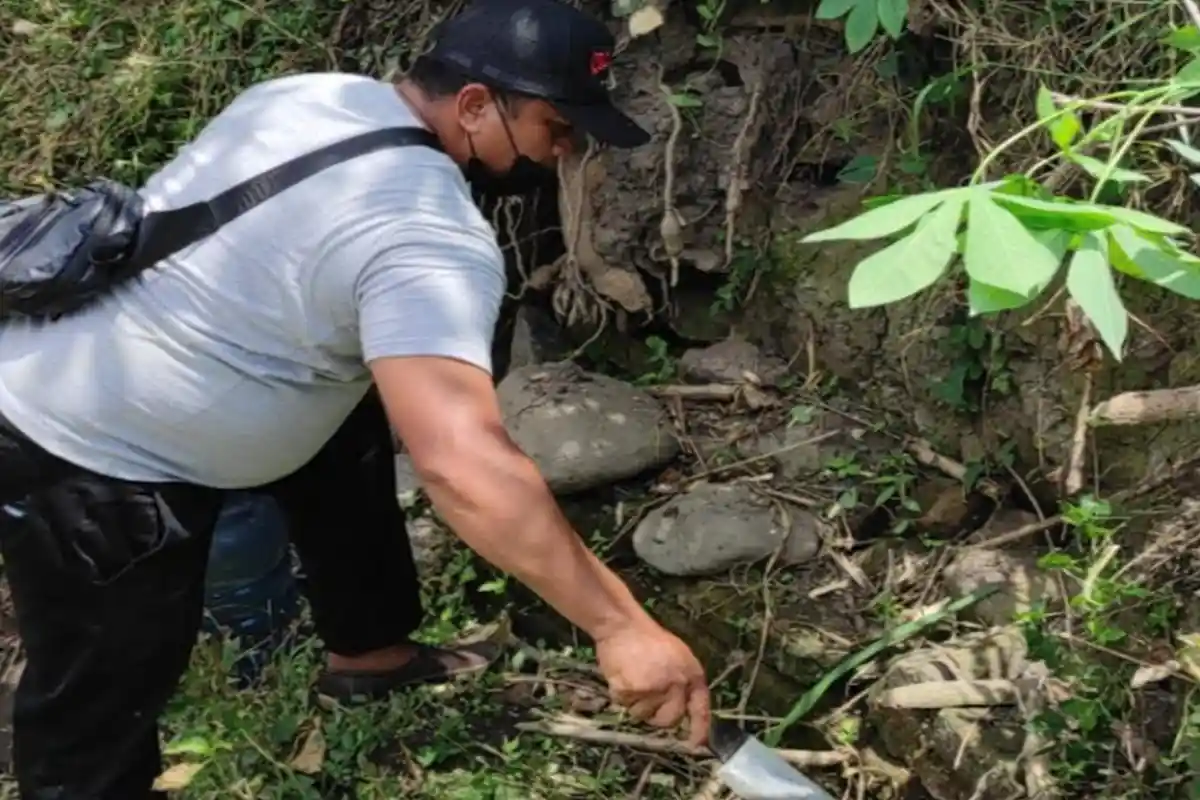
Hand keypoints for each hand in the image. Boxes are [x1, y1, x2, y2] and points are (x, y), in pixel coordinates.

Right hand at [595, 620, 710, 745]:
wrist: (623, 626)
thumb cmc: (649, 639)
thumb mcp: (678, 656)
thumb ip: (683, 681)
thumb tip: (681, 709)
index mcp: (692, 674)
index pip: (700, 708)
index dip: (700, 728)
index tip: (696, 744)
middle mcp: (676, 684)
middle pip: (669, 720)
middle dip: (657, 716)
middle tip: (646, 697)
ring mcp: (654, 688)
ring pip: (642, 715)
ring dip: (635, 703)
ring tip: (633, 677)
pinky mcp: (632, 690)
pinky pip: (624, 705)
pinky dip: (621, 694)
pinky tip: (622, 675)